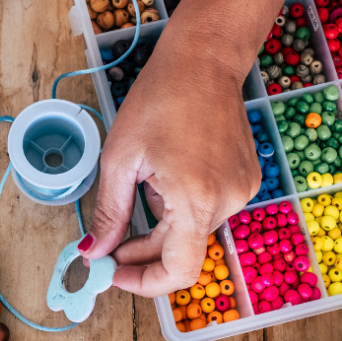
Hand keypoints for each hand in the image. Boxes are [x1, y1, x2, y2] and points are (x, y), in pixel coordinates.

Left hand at [78, 34, 259, 296]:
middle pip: (181, 252)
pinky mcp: (245, 181)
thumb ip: (108, 214)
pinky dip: (179, 208)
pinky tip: (166, 174)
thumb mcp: (120, 159)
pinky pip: (205, 211)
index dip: (144, 282)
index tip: (113, 273)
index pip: (178, 271)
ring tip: (144, 184)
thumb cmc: (159, 99)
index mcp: (196, 199)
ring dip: (159, 225)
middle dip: (141, 252)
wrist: (205, 59)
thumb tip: (96, 253)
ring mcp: (242, 192)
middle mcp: (227, 201)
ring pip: (191, 232)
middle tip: (108, 243)